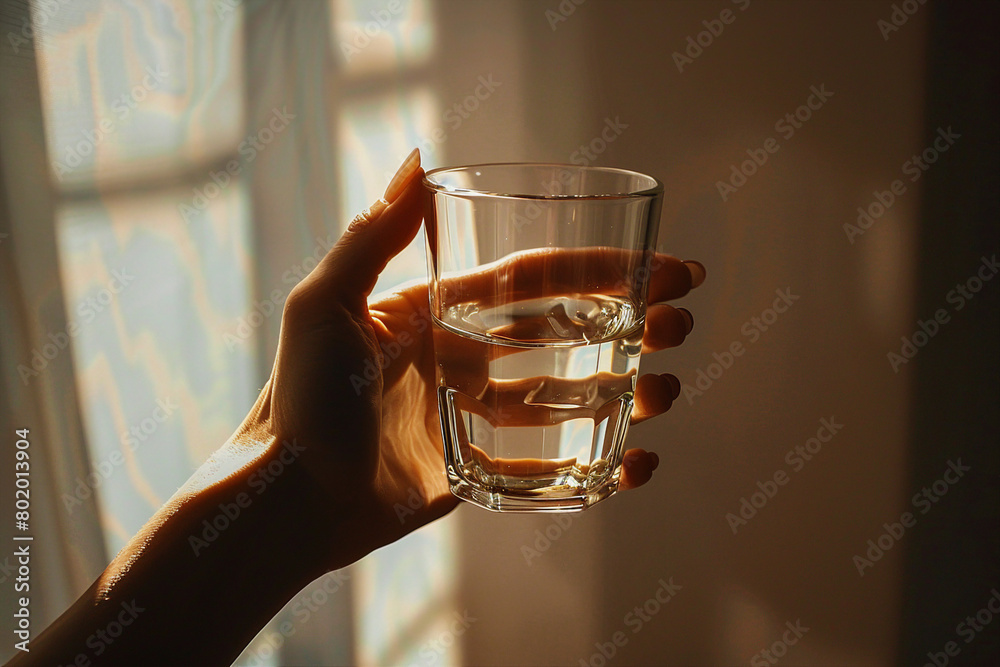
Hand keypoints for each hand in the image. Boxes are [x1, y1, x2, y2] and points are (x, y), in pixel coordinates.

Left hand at [241, 148, 705, 569]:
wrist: (285, 504)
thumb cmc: (300, 402)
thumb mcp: (327, 306)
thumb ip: (371, 236)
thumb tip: (418, 160)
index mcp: (435, 312)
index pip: (531, 281)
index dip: (597, 269)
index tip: (659, 266)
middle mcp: (460, 357)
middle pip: (562, 333)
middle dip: (627, 323)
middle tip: (682, 324)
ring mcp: (471, 417)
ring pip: (566, 396)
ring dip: (625, 389)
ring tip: (670, 388)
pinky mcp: (475, 472)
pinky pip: (547, 466)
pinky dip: (596, 464)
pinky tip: (637, 461)